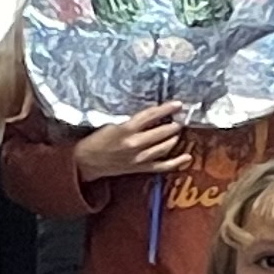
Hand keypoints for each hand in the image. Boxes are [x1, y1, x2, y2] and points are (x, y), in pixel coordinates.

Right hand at [76, 106, 190, 180]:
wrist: (86, 162)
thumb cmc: (97, 140)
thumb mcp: (111, 124)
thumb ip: (130, 121)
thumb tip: (151, 115)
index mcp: (125, 130)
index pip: (151, 116)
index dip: (166, 109)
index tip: (177, 104)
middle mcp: (134, 144)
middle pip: (161, 132)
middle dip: (173, 125)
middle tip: (179, 119)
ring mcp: (139, 158)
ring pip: (165, 147)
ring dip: (174, 138)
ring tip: (177, 131)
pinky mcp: (140, 168)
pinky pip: (162, 166)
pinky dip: (176, 163)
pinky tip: (187, 158)